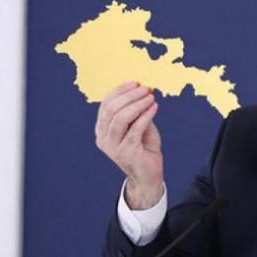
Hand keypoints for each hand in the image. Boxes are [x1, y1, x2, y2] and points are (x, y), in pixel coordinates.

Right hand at [95, 82, 163, 209]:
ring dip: (137, 104)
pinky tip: (154, 107)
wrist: (148, 174)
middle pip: (111, 110)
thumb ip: (136, 111)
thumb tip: (142, 91)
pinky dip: (145, 116)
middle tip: (146, 89)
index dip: (120, 91)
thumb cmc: (144, 147)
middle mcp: (103, 138)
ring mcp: (112, 146)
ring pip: (120, 118)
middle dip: (129, 96)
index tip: (136, 83)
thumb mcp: (138, 125)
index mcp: (102, 129)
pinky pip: (135, 129)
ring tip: (151, 97)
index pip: (106, 104)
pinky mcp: (126, 152)